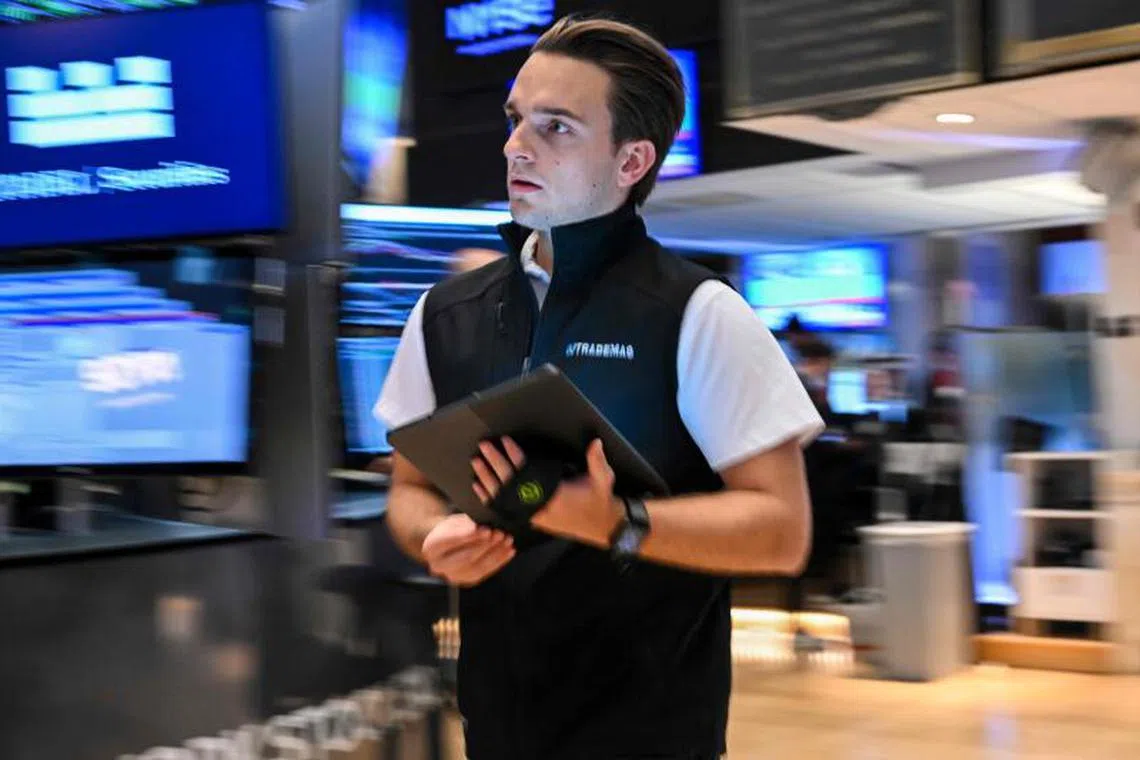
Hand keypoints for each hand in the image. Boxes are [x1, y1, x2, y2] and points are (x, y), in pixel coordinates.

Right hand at [421, 514, 514, 586]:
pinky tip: (509, 551)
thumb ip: (467, 524)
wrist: (447, 545)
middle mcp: (439, 566)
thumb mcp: (455, 521)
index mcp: (431, 547)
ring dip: (496, 553)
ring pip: (478, 567)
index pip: (450, 541)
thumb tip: (482, 527)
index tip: (485, 530)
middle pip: (465, 557)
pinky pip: (486, 572)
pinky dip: (499, 561)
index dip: (468, 536)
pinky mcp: (468, 580)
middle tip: (500, 534)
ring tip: (507, 540)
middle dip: (485, 546)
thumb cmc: (451, 530)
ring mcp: (454, 576)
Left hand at [472, 437, 622, 548]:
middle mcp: (540, 505)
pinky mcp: (531, 519)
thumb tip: (596, 442)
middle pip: (511, 481)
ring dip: (488, 478)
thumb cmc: (600, 499)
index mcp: (555, 493)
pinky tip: (479, 487)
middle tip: (484, 446)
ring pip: (504, 496)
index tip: (506, 441)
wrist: (601, 525)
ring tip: (476, 462)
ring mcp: (533, 514)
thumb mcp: (603, 478)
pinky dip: (490, 497)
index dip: (516, 455)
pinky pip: (505, 508)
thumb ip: (597, 460)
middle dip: (496, 463)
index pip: (529, 470)